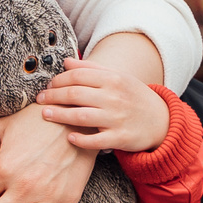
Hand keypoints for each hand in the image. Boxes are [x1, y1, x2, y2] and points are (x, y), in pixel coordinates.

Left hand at [37, 63, 170, 153]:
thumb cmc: (134, 97)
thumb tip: (66, 62)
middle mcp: (115, 97)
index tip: (49, 85)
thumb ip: (92, 68)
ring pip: (81, 116)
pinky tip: (69, 137)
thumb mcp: (118, 78)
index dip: (59, 80)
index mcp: (113, 79)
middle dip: (53, 96)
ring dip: (59, 116)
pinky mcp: (120, 138)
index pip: (78, 76)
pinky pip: (95, 141)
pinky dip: (80, 139)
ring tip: (45, 115)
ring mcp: (117, 118)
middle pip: (75, 95)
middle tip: (40, 100)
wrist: (161, 121)